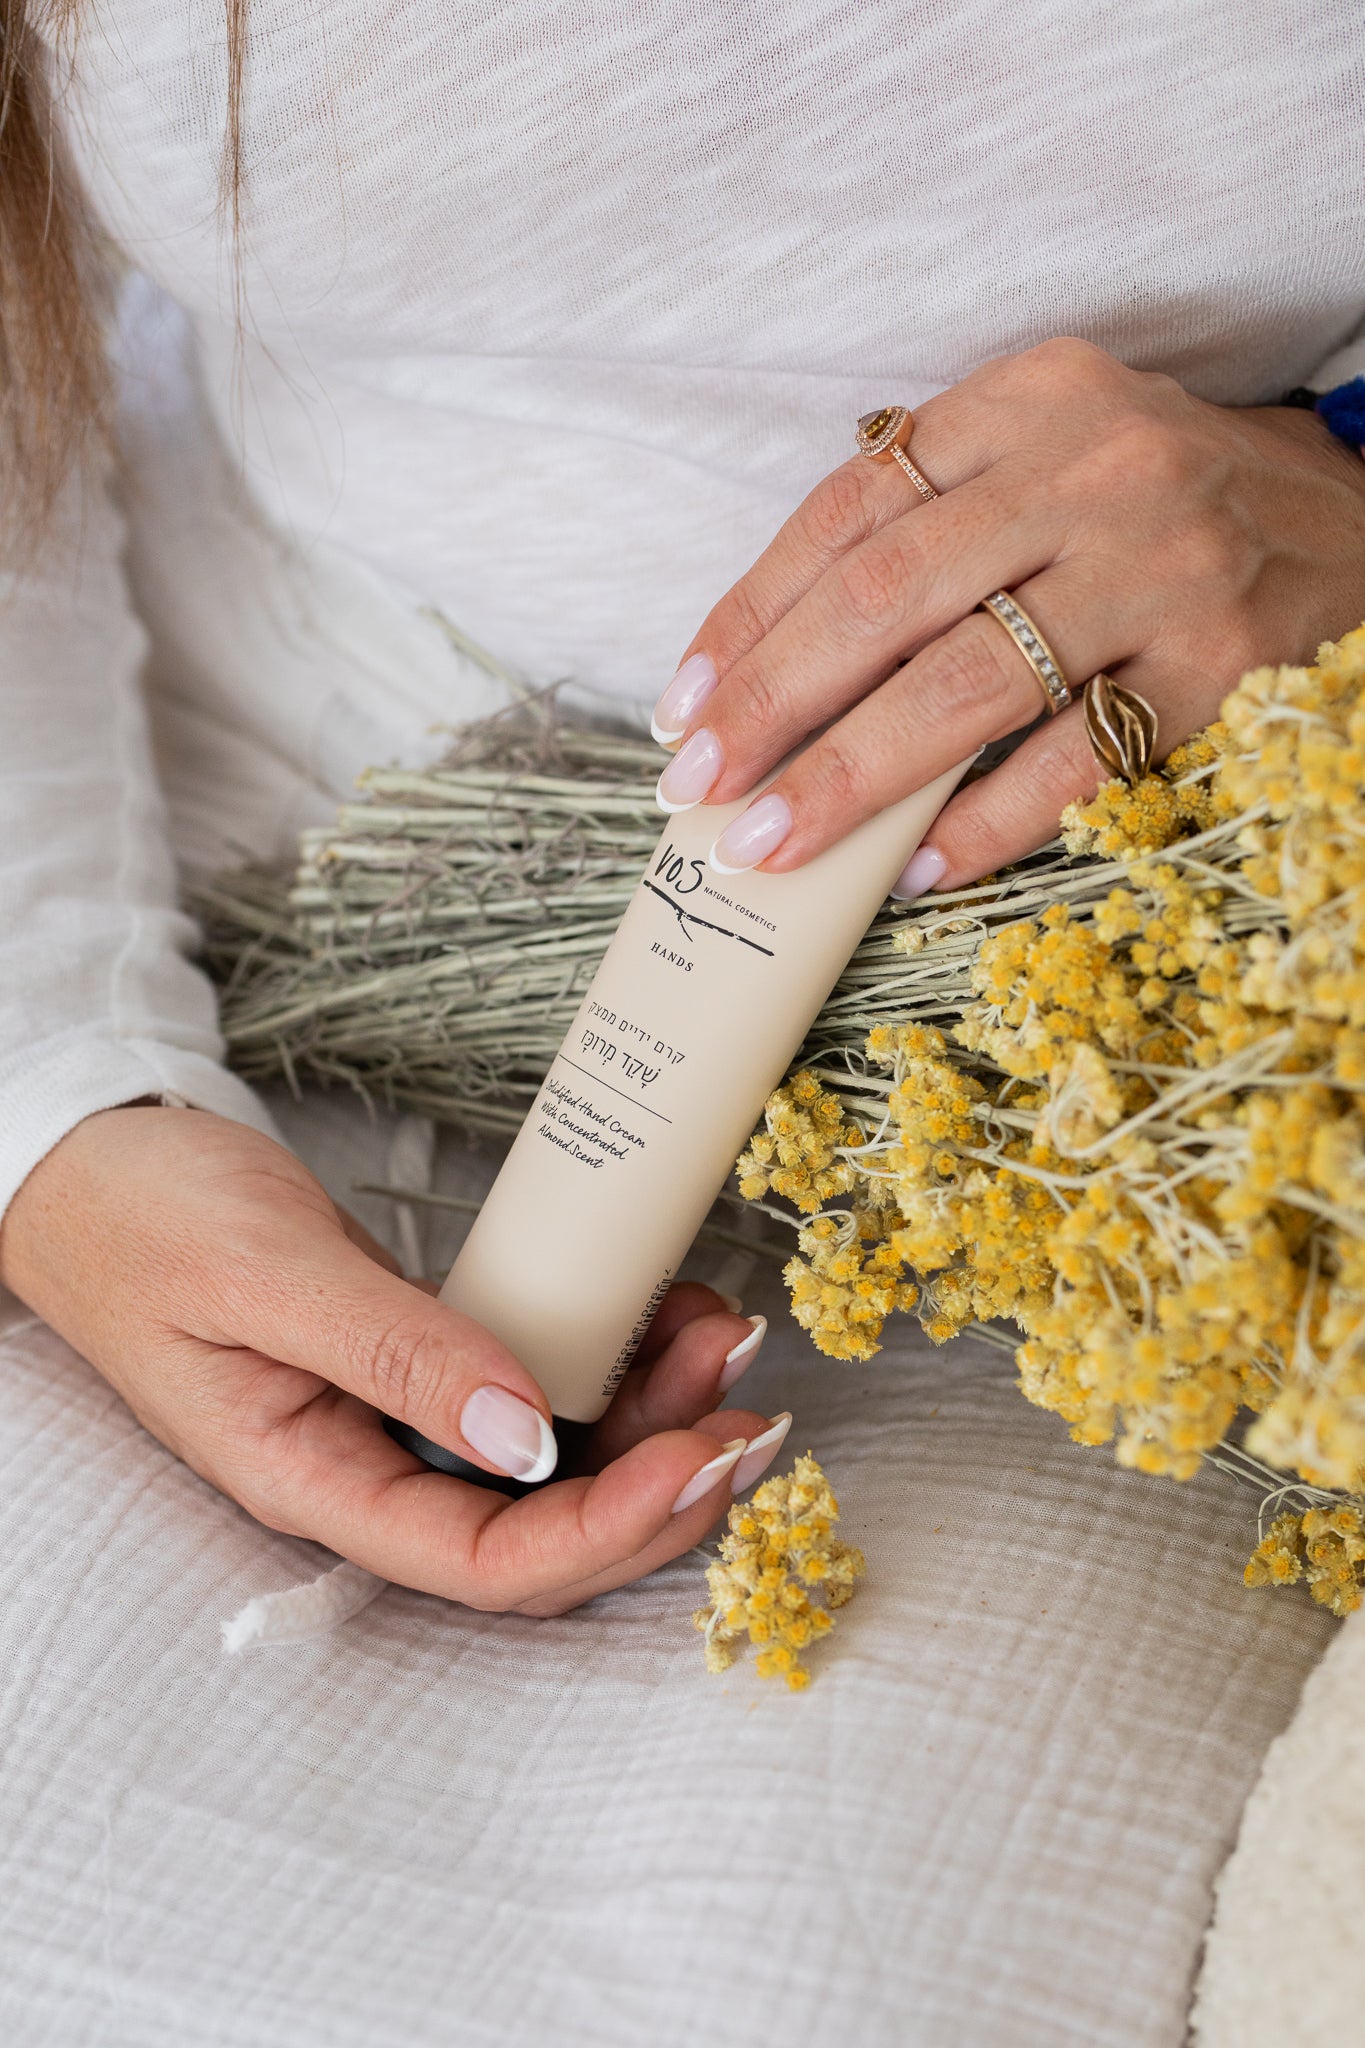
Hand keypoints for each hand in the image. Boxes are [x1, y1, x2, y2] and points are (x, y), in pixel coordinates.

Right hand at [0, 1107, 781, 1614]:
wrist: (93, 1165)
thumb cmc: (147, 1219)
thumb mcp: (266, 1276)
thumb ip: (394, 1356)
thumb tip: (527, 1438)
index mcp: (313, 1480)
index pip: (482, 1562)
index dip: (607, 1534)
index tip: (702, 1461)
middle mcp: (367, 1471)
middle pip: (541, 1531)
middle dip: (660, 1485)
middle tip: (754, 1412)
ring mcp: (398, 1421)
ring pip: (554, 1463)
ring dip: (653, 1417)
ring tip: (726, 1341)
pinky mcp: (422, 1365)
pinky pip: (534, 1392)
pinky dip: (609, 1363)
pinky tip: (662, 1316)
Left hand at [651, 338, 1364, 889]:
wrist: (1342, 511)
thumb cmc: (1150, 498)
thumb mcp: (1043, 454)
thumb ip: (926, 518)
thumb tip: (765, 664)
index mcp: (1024, 402)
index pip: (850, 509)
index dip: (751, 614)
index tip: (684, 703)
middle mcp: (1090, 470)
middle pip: (887, 595)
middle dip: (773, 701)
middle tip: (700, 784)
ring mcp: (1158, 570)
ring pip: (968, 684)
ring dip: (853, 775)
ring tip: (774, 842)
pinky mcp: (1217, 665)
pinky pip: (1075, 763)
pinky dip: (985, 824)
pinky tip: (914, 868)